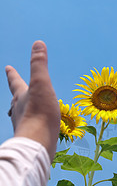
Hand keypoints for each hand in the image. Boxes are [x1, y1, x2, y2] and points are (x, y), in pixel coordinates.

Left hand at [6, 41, 59, 160]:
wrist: (38, 142)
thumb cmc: (40, 113)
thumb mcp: (41, 84)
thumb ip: (39, 64)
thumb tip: (38, 43)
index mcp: (21, 96)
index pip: (15, 81)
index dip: (12, 74)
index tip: (7, 67)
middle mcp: (19, 109)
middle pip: (15, 98)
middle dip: (15, 92)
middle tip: (13, 90)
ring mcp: (24, 123)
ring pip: (20, 112)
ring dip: (20, 108)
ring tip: (19, 107)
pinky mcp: (31, 135)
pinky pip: (29, 124)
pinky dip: (31, 121)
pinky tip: (35, 125)